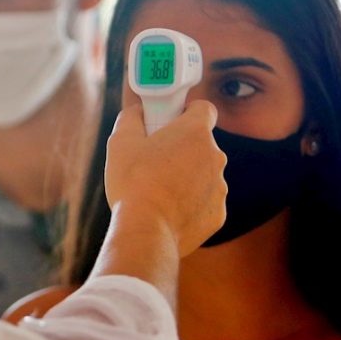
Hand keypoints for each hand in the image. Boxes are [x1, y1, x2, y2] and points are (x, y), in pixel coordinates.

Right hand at [105, 100, 226, 256]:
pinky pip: (205, 201)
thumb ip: (131, 118)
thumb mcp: (121, 142)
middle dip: (182, 149)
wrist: (146, 231)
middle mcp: (215, 157)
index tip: (172, 122)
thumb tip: (136, 112)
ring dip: (187, 177)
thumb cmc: (133, 184)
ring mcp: (219, 187)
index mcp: (195, 133)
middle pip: (202, 144)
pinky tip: (168, 211)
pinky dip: (190, 204)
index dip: (188, 112)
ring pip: (204, 174)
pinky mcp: (218, 214)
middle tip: (155, 160)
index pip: (204, 109)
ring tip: (158, 191)